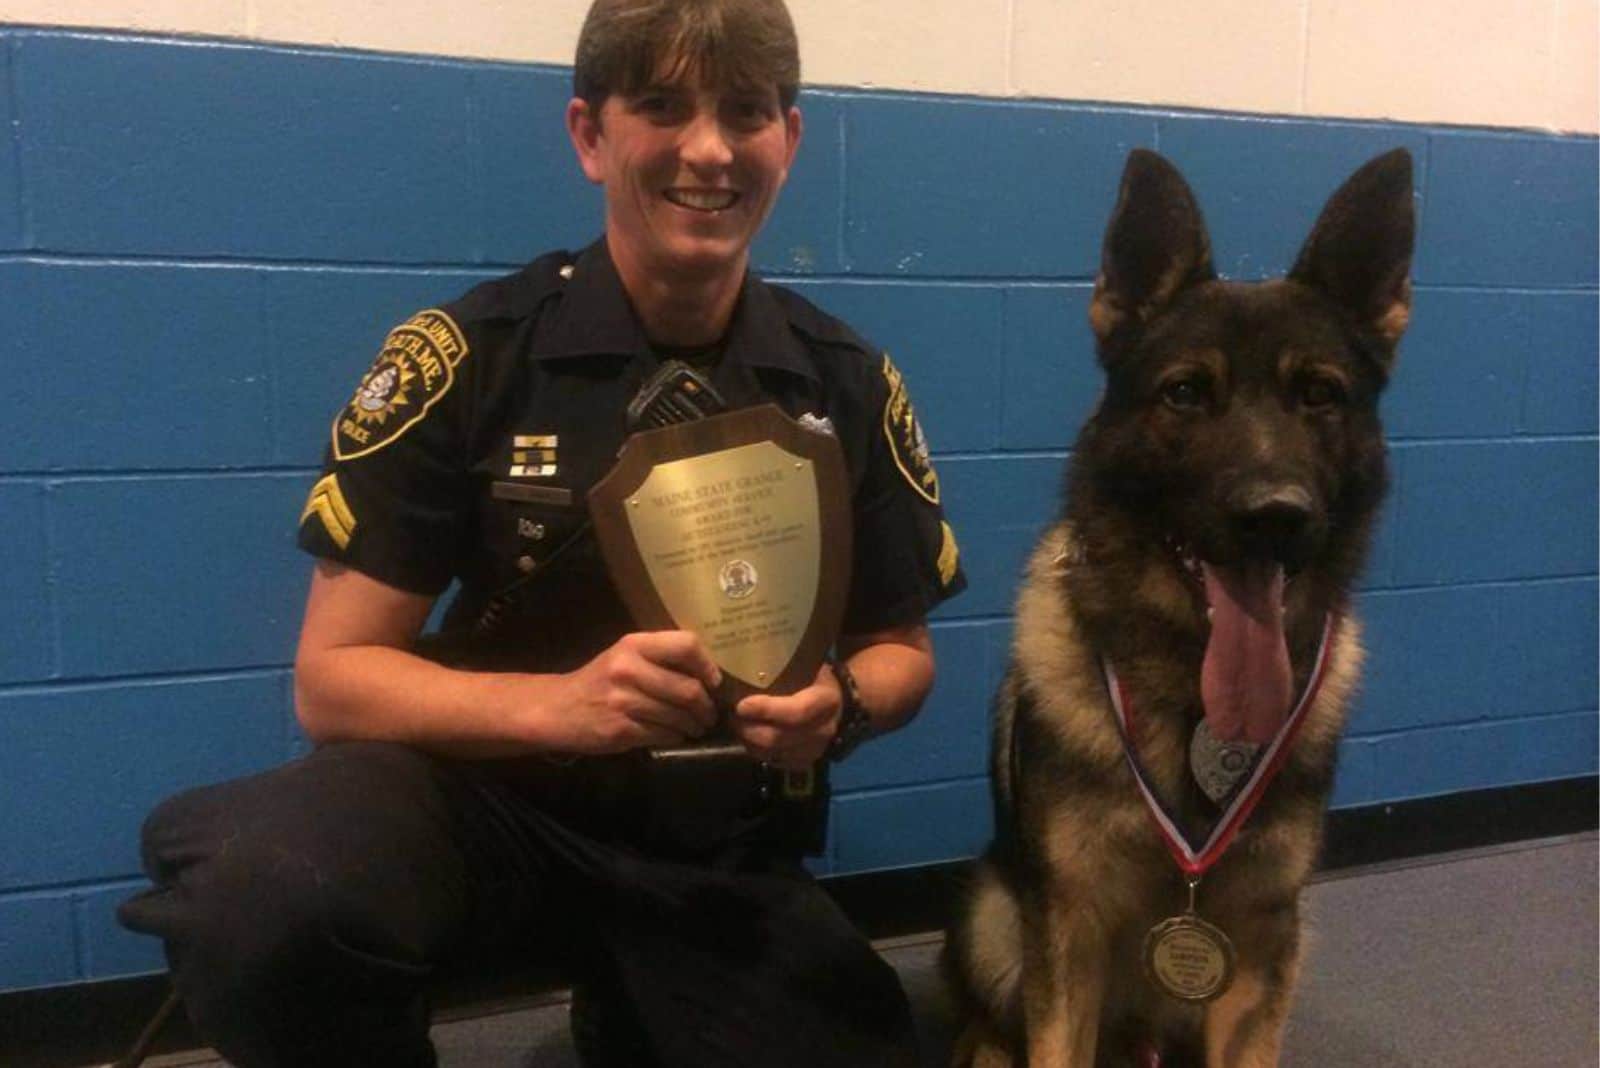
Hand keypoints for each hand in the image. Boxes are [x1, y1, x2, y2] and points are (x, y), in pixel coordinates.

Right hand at [556, 631, 720, 753]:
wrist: (558, 709)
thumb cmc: (601, 680)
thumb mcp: (625, 656)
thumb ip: (661, 658)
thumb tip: (709, 674)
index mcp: (634, 645)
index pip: (687, 646)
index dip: (707, 665)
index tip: (713, 681)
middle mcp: (628, 669)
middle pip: (689, 689)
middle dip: (706, 707)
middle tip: (709, 714)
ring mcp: (623, 701)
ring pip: (679, 717)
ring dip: (694, 726)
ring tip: (696, 726)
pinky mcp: (620, 730)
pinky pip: (664, 735)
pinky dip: (676, 737)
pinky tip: (674, 735)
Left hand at [731, 663, 842, 770]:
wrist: (840, 705)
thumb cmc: (816, 680)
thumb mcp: (809, 667)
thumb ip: (784, 668)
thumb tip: (747, 661)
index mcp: (825, 701)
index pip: (796, 711)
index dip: (767, 710)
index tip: (742, 705)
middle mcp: (823, 730)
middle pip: (777, 737)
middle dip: (748, 728)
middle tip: (732, 714)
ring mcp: (814, 750)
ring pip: (771, 752)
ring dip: (748, 740)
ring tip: (737, 724)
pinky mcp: (804, 763)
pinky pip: (773, 761)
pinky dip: (757, 750)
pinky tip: (750, 736)